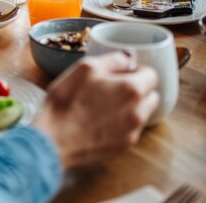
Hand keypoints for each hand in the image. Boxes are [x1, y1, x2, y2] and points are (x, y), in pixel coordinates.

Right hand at [32, 52, 159, 169]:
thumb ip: (113, 60)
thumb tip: (127, 58)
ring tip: (104, 106)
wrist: (53, 142)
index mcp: (132, 89)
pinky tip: (100, 122)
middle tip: (114, 88)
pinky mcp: (122, 148)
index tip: (123, 72)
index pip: (152, 74)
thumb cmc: (66, 103)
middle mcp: (138, 113)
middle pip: (151, 96)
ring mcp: (131, 133)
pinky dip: (120, 125)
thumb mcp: (85, 68)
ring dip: (130, 108)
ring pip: (141, 114)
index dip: (137, 70)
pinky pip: (130, 131)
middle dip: (138, 90)